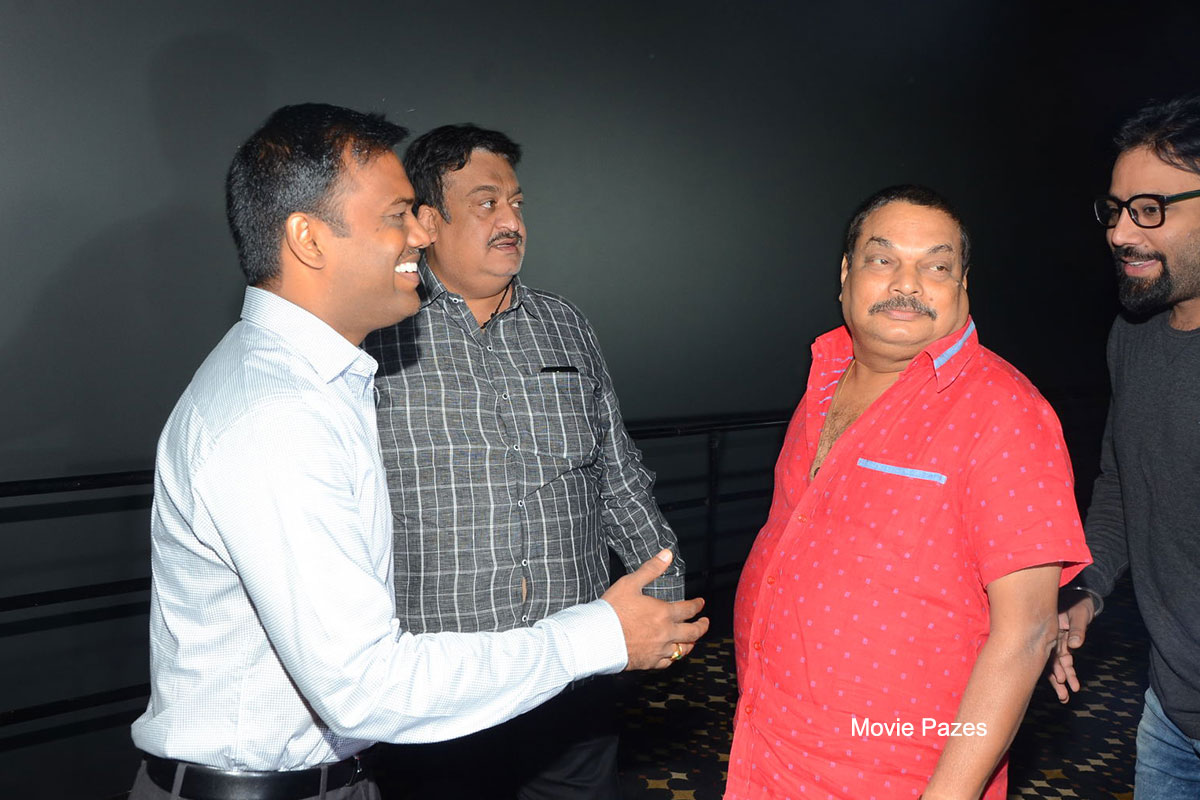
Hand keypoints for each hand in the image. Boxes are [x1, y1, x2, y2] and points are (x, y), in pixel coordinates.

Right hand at [601, 550, 708, 670]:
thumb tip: (667, 554)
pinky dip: (673, 658)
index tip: (701, 603)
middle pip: (693, 632)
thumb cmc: (612, 610)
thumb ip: (651, 569)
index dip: (697, 605)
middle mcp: (666, 633)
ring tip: (692, 640)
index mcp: (664, 613)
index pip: (689, 609)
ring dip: (690, 643)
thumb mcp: (630, 583)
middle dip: (702, 626)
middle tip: (705, 623)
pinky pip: (668, 662)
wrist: (597, 637)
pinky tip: (672, 654)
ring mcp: (659, 649)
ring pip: (683, 649)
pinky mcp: (649, 662)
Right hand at [1047, 593, 1094, 702]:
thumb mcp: (1080, 614)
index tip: (1059, 678)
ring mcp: (1055, 642)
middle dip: (1057, 680)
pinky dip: (1067, 672)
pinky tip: (1072, 684)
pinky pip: (1064, 661)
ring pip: (1056, 664)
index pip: (1050, 651)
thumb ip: (1079, 629)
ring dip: (1061, 680)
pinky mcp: (1063, 645)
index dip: (1054, 665)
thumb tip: (1076, 645)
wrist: (1082, 596)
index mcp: (1050, 630)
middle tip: (1063, 696)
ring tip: (1066, 697)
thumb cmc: (1080, 602)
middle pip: (1050, 661)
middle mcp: (1050, 638)